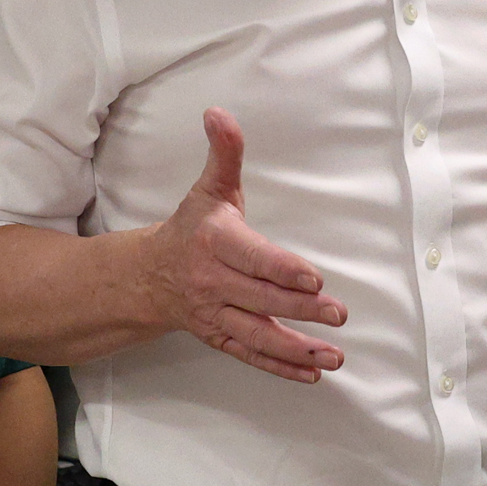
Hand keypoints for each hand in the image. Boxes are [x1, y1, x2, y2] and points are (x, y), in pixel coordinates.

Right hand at [140, 110, 345, 381]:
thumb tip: (219, 113)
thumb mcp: (209, 188)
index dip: (282, 269)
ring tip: (334, 355)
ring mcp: (215, 314)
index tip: (314, 278)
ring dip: (296, 347)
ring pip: (256, 335)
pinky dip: (280, 367)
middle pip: (259, 299)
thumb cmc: (192, 227)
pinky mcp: (220, 338)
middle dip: (300, 309)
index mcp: (214, 242)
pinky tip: (313, 373)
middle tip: (338, 313)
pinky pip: (250, 355)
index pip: (251, 258)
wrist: (148, 276)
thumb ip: (224, 154)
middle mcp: (212, 282)